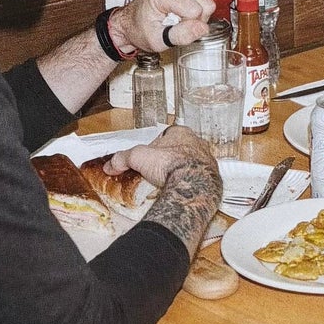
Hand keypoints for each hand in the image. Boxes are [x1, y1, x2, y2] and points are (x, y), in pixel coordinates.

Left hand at [110, 0, 216, 56]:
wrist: (134, 21)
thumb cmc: (142, 29)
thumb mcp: (157, 41)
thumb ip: (181, 36)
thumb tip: (202, 28)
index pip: (196, 11)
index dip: (190, 25)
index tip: (174, 26)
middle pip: (206, 4)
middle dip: (196, 19)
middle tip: (178, 22)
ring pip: (208, 0)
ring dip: (197, 13)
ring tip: (178, 15)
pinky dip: (197, 5)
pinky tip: (182, 8)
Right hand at [120, 126, 223, 258]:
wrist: (193, 185)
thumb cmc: (169, 165)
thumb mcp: (138, 157)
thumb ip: (123, 158)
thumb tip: (110, 164)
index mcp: (182, 132)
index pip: (166, 134)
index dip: (155, 145)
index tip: (149, 156)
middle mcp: (198, 143)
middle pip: (180, 149)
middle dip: (169, 158)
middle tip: (158, 171)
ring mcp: (208, 161)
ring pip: (192, 163)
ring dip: (182, 171)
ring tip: (168, 183)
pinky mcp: (213, 178)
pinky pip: (200, 179)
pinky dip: (191, 183)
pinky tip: (181, 190)